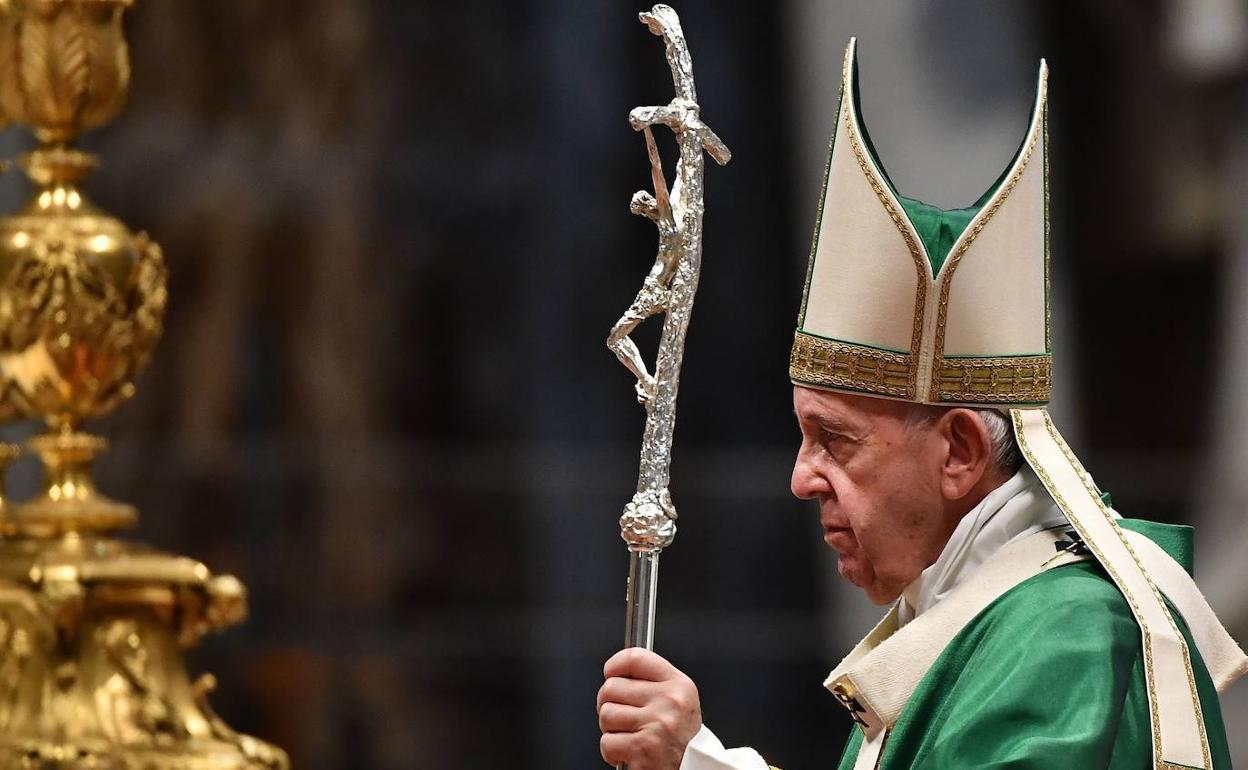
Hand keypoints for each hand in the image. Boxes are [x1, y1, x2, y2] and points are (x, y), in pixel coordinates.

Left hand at [597, 647, 700, 768]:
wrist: (693, 769)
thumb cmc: (681, 738)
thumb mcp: (680, 700)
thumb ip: (652, 682)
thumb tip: (615, 672)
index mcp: (679, 685)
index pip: (635, 658)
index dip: (615, 665)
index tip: (611, 674)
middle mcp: (670, 702)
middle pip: (611, 687)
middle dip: (609, 704)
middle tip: (623, 717)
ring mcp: (656, 725)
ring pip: (606, 714)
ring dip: (611, 729)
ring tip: (629, 735)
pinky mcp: (642, 749)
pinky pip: (607, 742)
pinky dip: (612, 751)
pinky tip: (628, 752)